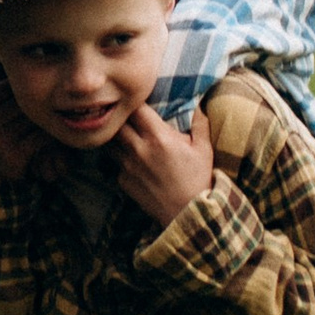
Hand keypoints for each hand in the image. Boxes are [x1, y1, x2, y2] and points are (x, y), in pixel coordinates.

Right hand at [0, 85, 59, 183]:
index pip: (0, 90)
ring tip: (59, 117)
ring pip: (32, 118)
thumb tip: (17, 84)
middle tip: (54, 103)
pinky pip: (40, 137)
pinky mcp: (15, 155)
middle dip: (37, 104)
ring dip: (47, 119)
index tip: (34, 90)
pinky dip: (51, 135)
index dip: (18, 89)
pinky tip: (57, 136)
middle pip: (19, 103)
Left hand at [114, 103, 214, 227]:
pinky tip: (131, 161)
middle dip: (121, 119)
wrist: (189, 213)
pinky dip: (119, 159)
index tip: (138, 101)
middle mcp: (138, 149)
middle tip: (128, 119)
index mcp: (158, 136)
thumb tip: (201, 104)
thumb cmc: (198, 179)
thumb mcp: (203, 149)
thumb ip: (200, 123)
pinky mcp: (123, 181)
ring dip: (116, 138)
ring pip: (110, 143)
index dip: (135, 102)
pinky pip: (115, 164)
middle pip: (117, 123)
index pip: (136, 108)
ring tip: (125, 137)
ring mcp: (128, 166)